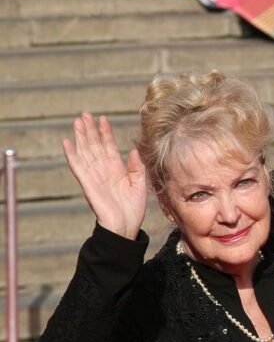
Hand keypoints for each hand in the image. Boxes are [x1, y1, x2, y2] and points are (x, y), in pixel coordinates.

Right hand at [62, 112, 146, 238]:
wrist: (125, 228)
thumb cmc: (133, 209)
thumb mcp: (140, 185)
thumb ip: (137, 167)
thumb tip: (133, 149)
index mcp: (116, 170)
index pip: (108, 147)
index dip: (105, 133)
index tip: (103, 118)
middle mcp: (103, 171)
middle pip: (94, 146)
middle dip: (90, 130)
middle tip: (85, 114)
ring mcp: (94, 177)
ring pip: (85, 152)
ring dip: (81, 137)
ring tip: (77, 121)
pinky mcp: (88, 184)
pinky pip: (78, 167)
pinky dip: (71, 154)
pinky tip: (66, 142)